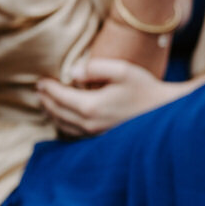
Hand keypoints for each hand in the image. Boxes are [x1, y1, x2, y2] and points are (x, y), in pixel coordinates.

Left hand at [36, 58, 174, 135]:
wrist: (165, 111)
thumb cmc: (145, 88)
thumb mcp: (122, 70)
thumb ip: (95, 68)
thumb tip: (72, 72)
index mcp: (90, 105)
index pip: (58, 96)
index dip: (47, 87)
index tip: (40, 79)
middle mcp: (88, 123)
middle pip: (56, 111)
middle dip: (45, 99)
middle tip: (39, 89)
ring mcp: (94, 133)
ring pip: (62, 124)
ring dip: (51, 112)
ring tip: (46, 102)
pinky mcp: (100, 137)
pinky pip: (73, 132)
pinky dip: (63, 123)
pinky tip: (64, 116)